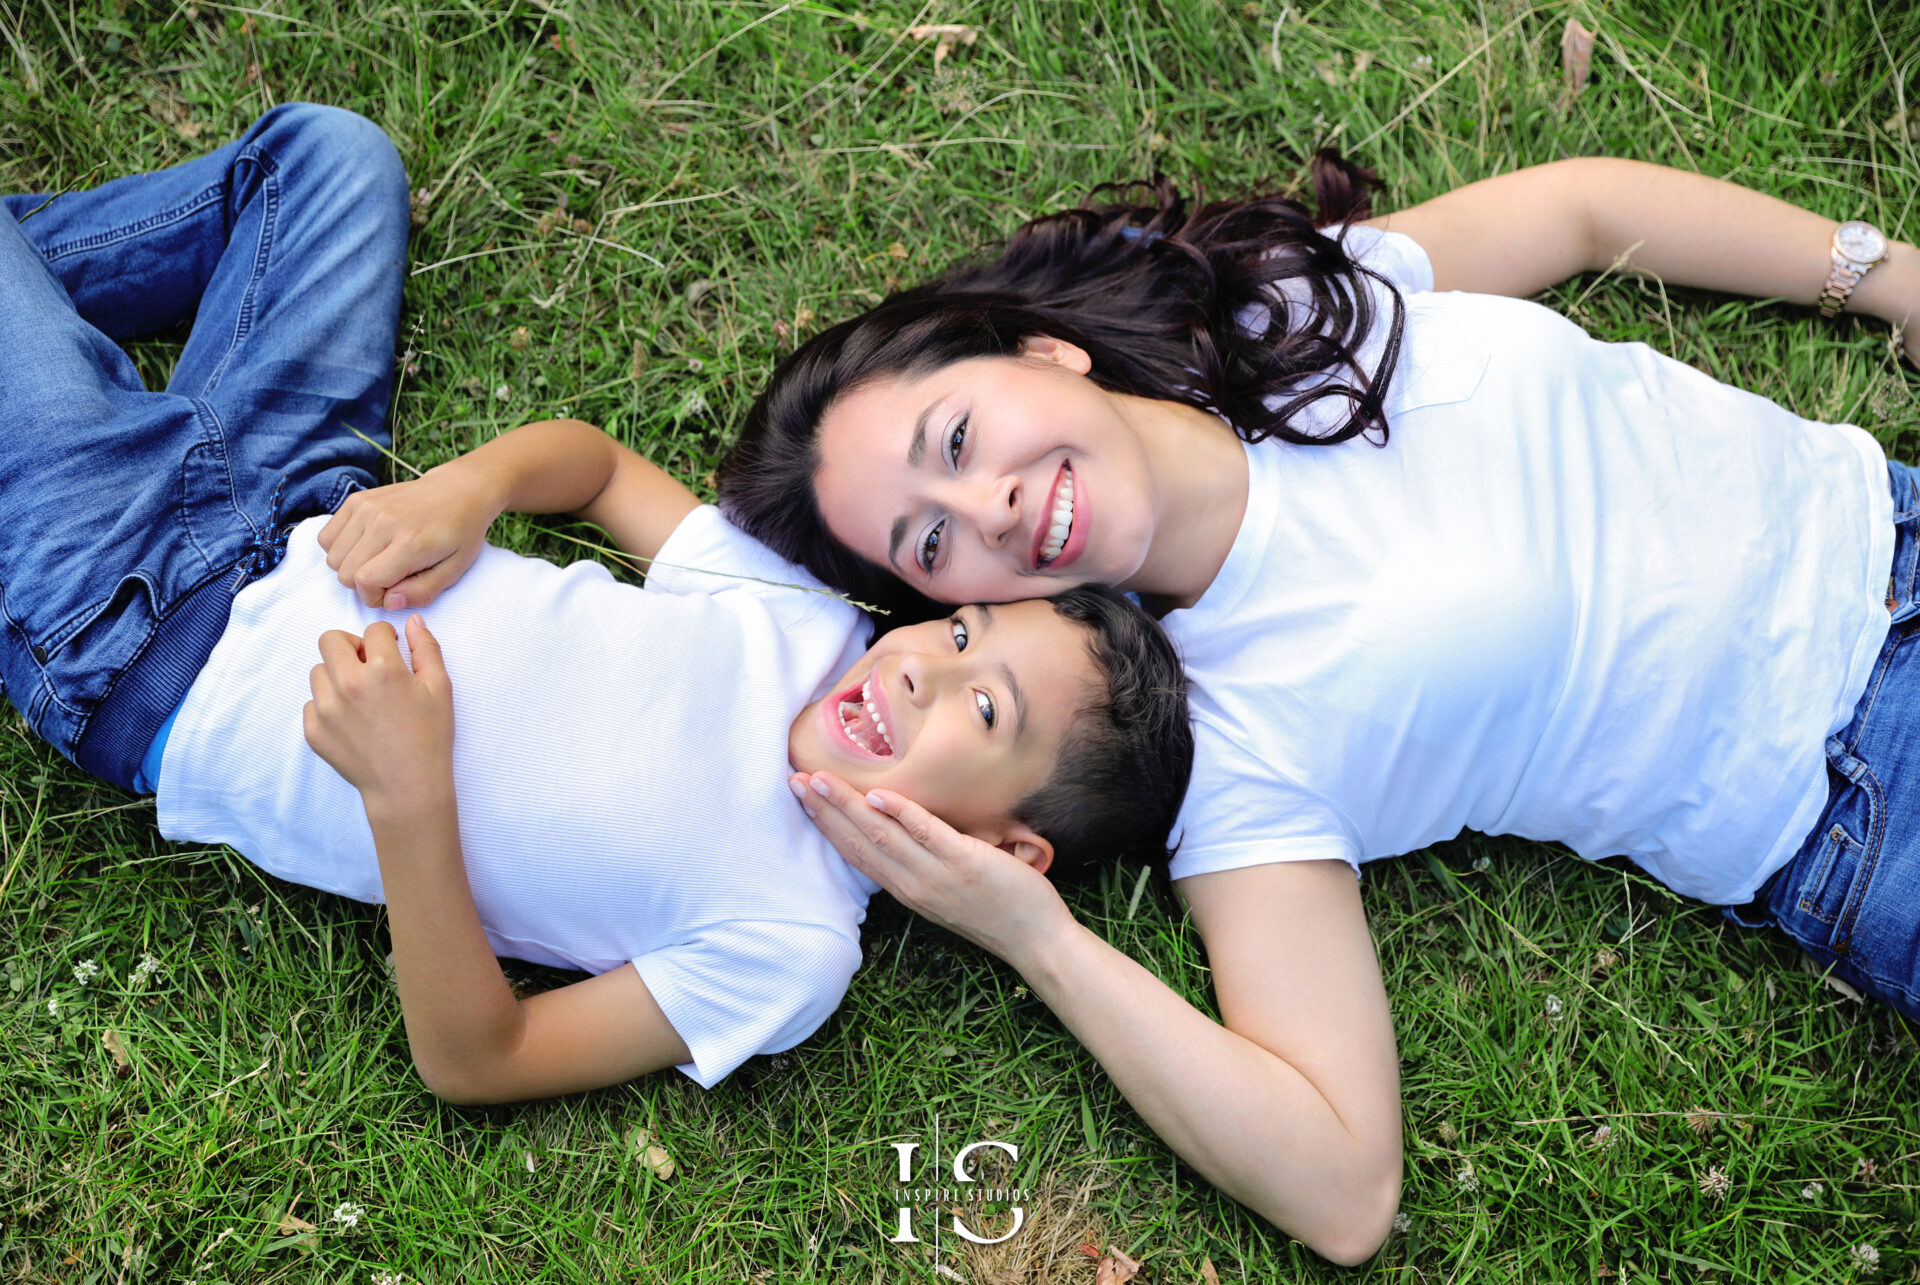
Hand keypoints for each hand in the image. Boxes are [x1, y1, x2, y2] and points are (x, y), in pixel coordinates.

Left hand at [304, 617, 454, 811]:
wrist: (407, 788)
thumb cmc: (429, 738)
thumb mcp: (440, 689)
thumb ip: (426, 648)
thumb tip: (412, 621)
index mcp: (383, 670)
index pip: (374, 631)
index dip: (386, 638)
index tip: (391, 649)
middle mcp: (348, 685)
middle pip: (330, 640)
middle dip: (351, 646)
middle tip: (368, 665)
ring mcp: (326, 709)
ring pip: (318, 671)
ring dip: (337, 675)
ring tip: (360, 697)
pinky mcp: (313, 730)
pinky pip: (312, 703)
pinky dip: (328, 706)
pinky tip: (352, 721)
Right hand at [317, 463, 498, 609]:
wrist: (459, 491)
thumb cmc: (459, 533)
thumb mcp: (454, 570)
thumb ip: (422, 592)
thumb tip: (388, 602)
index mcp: (409, 542)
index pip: (365, 581)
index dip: (374, 596)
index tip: (390, 592)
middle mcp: (383, 522)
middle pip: (344, 572)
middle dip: (363, 585)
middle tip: (387, 576)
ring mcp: (367, 507)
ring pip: (332, 556)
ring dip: (350, 566)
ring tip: (377, 560)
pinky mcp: (356, 500)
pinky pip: (327, 536)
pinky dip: (341, 547)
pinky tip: (366, 545)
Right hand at [789, 771, 1073, 962]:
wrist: (1035, 940)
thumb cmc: (998, 909)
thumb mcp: (948, 888)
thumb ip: (926, 862)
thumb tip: (912, 828)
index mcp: (907, 888)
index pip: (856, 853)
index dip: (827, 825)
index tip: (804, 799)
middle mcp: (913, 883)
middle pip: (858, 842)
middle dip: (825, 810)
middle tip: (794, 781)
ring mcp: (936, 874)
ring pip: (882, 835)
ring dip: (848, 806)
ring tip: (820, 780)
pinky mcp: (964, 862)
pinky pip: (926, 834)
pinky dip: (900, 814)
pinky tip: (877, 796)